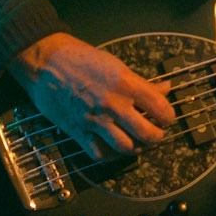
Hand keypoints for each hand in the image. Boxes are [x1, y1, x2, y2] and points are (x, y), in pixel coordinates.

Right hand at [7, 32, 176, 160]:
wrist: (47, 64)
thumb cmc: (83, 59)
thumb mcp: (118, 65)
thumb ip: (142, 83)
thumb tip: (165, 89)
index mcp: (127, 84)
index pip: (161, 108)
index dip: (168, 116)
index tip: (165, 117)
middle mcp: (114, 105)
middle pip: (148, 134)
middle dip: (156, 137)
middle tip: (154, 133)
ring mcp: (95, 120)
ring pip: (126, 148)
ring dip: (136, 148)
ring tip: (137, 142)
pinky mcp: (78, 131)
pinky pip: (100, 154)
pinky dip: (111, 155)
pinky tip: (115, 148)